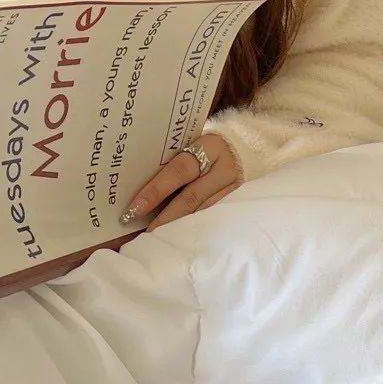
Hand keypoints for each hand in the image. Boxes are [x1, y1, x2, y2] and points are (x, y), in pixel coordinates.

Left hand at [122, 136, 240, 230]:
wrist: (246, 149)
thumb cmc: (209, 148)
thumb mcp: (194, 144)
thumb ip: (174, 161)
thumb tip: (138, 187)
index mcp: (210, 146)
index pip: (179, 170)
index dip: (156, 190)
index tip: (135, 208)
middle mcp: (224, 167)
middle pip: (191, 197)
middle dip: (165, 217)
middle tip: (144, 233)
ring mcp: (234, 187)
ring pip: (203, 212)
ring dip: (179, 227)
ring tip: (158, 238)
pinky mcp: (239, 202)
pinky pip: (213, 218)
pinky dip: (194, 228)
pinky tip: (180, 236)